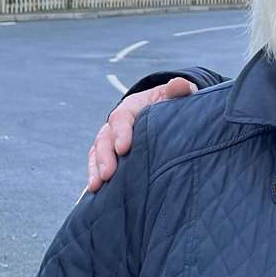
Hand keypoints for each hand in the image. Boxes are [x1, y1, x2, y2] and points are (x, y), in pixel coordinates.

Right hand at [87, 77, 196, 191]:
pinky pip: (98, 164)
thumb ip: (179, 90)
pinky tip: (96, 191)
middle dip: (105, 156)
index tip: (124, 148)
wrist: (165, 113)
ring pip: (97, 153)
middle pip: (104, 138)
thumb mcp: (176, 96)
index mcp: (132, 107)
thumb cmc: (171, 104)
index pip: (121, 117)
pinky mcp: (111, 155)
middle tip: (108, 174)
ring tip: (97, 185)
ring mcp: (111, 140)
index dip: (121, 132)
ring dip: (96, 169)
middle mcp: (116, 124)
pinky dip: (95, 176)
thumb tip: (180, 84)